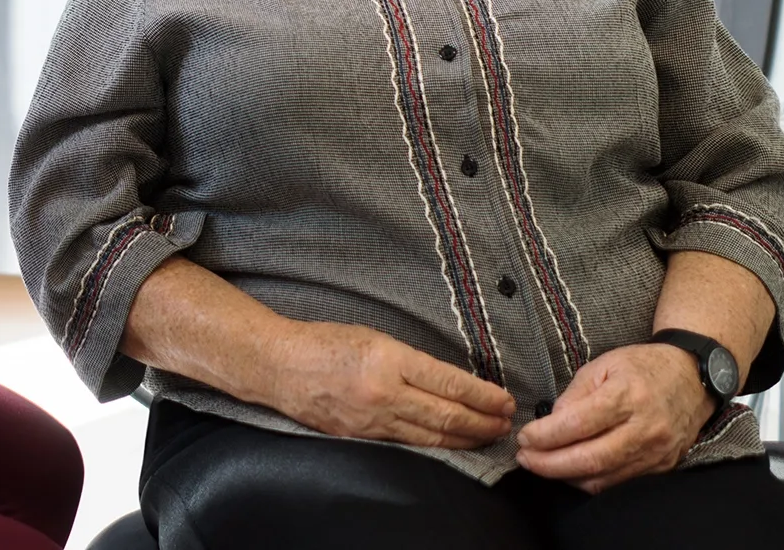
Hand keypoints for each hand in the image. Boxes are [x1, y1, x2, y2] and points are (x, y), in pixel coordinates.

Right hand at [251, 321, 515, 449]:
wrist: (278, 365)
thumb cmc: (324, 342)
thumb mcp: (373, 337)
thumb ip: (409, 360)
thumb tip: (450, 381)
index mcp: (388, 360)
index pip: (449, 383)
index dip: (483, 396)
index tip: (505, 400)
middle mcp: (383, 393)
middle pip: (446, 415)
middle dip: (482, 422)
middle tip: (506, 424)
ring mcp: (372, 420)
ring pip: (431, 436)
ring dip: (465, 439)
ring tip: (487, 436)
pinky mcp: (360, 437)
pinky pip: (407, 444)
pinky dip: (435, 445)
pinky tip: (450, 445)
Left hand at [517, 344, 712, 492]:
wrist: (692, 377)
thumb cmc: (643, 367)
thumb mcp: (603, 365)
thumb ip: (574, 396)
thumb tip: (550, 425)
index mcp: (628, 395)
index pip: (578, 424)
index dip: (546, 435)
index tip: (524, 437)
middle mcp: (645, 428)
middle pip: (590, 459)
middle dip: (550, 464)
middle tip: (525, 458)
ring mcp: (656, 451)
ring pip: (603, 478)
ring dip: (566, 476)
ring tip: (542, 464)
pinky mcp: (662, 466)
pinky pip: (619, 482)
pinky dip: (590, 480)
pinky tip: (571, 470)